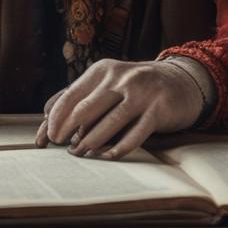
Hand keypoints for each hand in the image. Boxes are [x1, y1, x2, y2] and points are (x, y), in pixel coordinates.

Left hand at [34, 58, 212, 159]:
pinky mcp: (159, 110)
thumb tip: (46, 113)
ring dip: (91, 143)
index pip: (72, 95)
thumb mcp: (109, 82)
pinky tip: (107, 157)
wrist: (181, 82)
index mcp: (104, 69)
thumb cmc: (136, 87)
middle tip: (62, 148)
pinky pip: (134, 135)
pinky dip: (117, 149)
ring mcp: (142, 93)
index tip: (49, 137)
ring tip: (81, 154)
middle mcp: (122, 78)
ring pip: (109, 123)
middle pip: (86, 109)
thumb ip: (80, 94)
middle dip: (69, 131)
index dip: (57, 118)